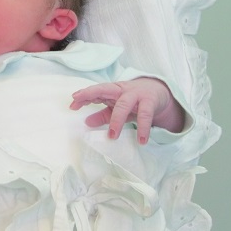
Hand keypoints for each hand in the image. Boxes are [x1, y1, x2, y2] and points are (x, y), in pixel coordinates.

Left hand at [70, 77, 184, 143]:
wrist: (159, 91)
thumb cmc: (133, 100)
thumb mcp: (116, 107)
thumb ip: (102, 114)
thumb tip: (86, 122)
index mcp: (112, 90)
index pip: (95, 90)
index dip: (83, 96)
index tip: (72, 104)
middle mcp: (122, 90)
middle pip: (105, 89)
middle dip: (92, 95)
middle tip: (80, 108)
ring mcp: (136, 94)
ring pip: (124, 104)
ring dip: (117, 120)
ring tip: (112, 136)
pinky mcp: (149, 101)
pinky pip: (145, 115)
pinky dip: (143, 128)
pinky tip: (141, 140)